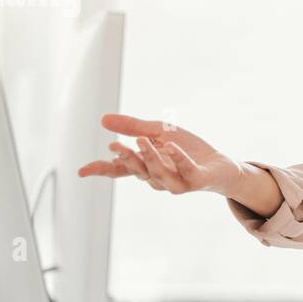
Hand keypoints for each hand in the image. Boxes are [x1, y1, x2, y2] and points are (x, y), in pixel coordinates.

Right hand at [77, 113, 241, 195]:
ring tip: (141, 140)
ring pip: (159, 174)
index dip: (102, 170)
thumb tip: (103, 119)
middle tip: (115, 145)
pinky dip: (178, 160)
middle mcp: (158, 178)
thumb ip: (132, 126)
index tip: (81, 171)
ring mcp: (177, 181)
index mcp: (146, 166)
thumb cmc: (187, 149)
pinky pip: (186, 171)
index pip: (120, 170)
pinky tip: (171, 147)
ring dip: (149, 158)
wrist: (220, 165)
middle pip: (138, 171)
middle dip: (126, 159)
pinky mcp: (196, 180)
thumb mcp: (158, 131)